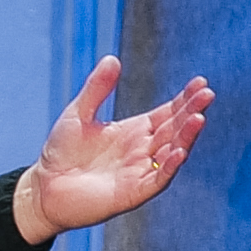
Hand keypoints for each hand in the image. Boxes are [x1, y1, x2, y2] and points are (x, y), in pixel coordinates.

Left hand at [13, 58, 216, 241]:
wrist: (43, 188)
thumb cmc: (61, 152)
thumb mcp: (77, 114)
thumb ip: (96, 89)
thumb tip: (112, 58)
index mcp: (135, 131)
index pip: (168, 113)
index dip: (185, 99)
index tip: (200, 82)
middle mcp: (144, 150)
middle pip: (175, 128)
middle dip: (192, 112)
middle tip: (207, 93)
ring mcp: (141, 170)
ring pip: (172, 152)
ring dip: (186, 137)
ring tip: (199, 118)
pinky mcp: (134, 191)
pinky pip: (158, 178)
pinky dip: (169, 166)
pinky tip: (179, 151)